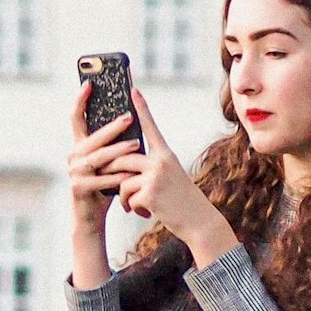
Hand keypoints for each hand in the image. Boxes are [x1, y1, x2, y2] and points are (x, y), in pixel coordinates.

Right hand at [68, 85, 143, 231]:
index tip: (90, 83)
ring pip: (97, 157)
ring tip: (137, 145)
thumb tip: (132, 116)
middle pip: (92, 137)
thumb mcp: (110, 162)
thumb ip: (113, 144)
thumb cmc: (105, 187)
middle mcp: (73, 156)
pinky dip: (115, 178)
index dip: (80, 99)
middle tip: (130, 117)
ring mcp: (73, 172)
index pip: (76, 117)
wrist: (92, 218)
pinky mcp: (78, 188)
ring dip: (118, 151)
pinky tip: (129, 175)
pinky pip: (99, 180)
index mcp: (80, 145)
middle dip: (112, 127)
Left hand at [116, 90, 238, 265]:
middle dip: (112, 171)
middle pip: (123, 158)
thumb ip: (150, 169)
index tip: (133, 89)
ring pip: (123, 180)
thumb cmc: (182, 201)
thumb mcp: (170, 178)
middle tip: (110, 181)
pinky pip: (128, 197)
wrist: (199, 221)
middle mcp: (161, 162)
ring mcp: (156, 177)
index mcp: (166, 155)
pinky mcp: (150, 194)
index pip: (151, 127)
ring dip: (123, 196)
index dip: (141, 108)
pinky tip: (143, 213)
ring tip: (131, 204)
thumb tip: (123, 170)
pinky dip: (131, 207)